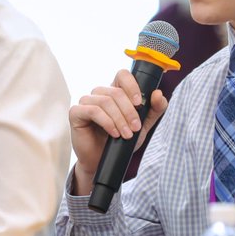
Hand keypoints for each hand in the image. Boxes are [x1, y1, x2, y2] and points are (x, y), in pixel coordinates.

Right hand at [69, 69, 168, 193]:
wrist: (103, 160)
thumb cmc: (121, 140)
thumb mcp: (143, 125)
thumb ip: (154, 110)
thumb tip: (158, 93)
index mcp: (115, 91)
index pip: (122, 75)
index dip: (132, 85)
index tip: (140, 103)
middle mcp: (100, 93)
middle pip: (116, 92)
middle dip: (129, 111)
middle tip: (135, 128)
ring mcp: (86, 101)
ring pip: (105, 101)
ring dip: (119, 119)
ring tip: (126, 134)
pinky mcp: (76, 113)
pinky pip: (93, 111)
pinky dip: (107, 122)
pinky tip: (114, 133)